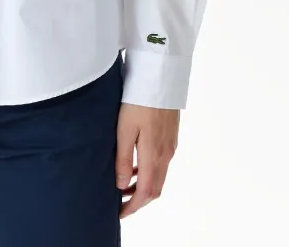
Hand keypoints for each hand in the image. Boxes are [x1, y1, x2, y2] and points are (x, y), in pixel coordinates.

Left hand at [115, 103, 179, 218]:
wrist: (159, 75)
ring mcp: (170, 144)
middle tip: (120, 204)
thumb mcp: (124, 129)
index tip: (119, 213)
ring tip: (123, 186)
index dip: (133, 207)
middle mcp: (166, 154)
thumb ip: (124, 159)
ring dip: (143, 185)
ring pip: (159, 175)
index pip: (147, 193)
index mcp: (154, 155)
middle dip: (138, 200)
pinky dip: (149, 171)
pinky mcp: (170, 135)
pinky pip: (161, 162)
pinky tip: (136, 164)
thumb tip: (122, 185)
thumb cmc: (138, 99)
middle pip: (155, 188)